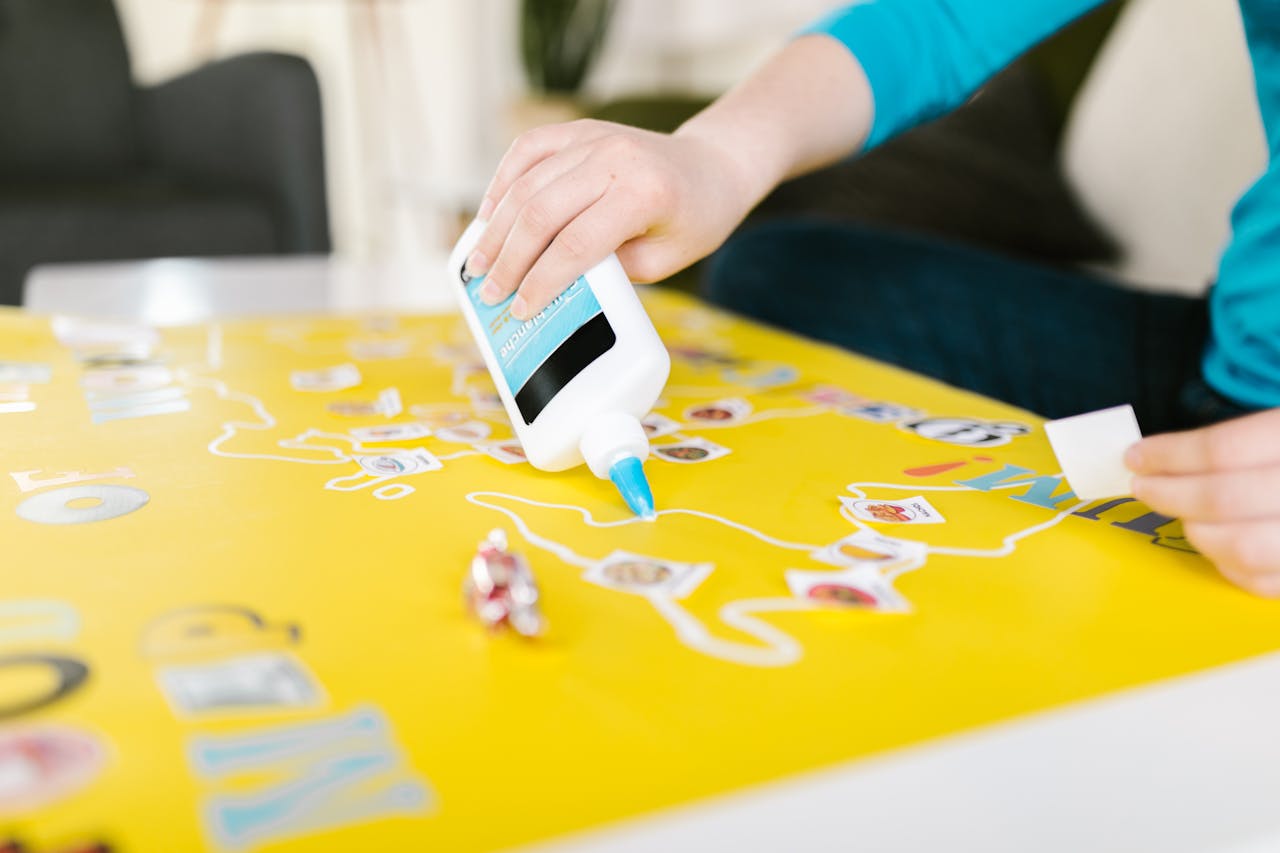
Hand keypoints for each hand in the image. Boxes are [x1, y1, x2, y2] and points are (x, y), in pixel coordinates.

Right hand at [464, 119, 761, 319]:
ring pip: (526, 182)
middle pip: (541, 212)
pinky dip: (502, 182)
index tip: (521, 309)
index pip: (575, 244)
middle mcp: (614, 157)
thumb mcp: (663, 261)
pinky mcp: (580, 130)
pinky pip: (528, 150)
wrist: (712, 166)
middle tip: (490, 293)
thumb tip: (551, 286)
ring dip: (496, 227)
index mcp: (643, 193)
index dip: (542, 281)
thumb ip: (612, 271)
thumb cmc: (693, 220)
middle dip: (509, 259)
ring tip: (479, 263)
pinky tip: (488, 215)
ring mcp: (594, 137)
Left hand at [1127, 408, 1279, 596]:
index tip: (1136, 456)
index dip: (1169, 454)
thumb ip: (1240, 443)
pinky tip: (1218, 545)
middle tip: (1143, 486)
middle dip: (1171, 494)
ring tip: (1184, 515)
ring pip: (1243, 549)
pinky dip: (1230, 567)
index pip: (1223, 449)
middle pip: (1225, 499)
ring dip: (1198, 532)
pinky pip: (1266, 584)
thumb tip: (1159, 459)